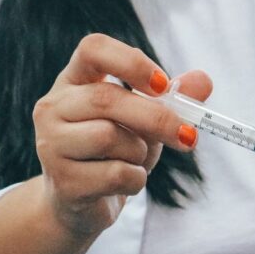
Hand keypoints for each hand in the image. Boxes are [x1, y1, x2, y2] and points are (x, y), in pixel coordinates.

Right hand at [32, 33, 212, 236]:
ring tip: (135, 160)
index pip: (93, 49)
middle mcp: (54, 107)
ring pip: (108, 137)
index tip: (163, 85)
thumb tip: (203, 80)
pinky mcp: (62, 181)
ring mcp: (51, 144)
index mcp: (74, 81)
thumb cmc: (114, 153)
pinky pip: (115, 174)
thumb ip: (173, 100)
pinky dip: (136, 179)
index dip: (131, 62)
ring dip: (140, 152)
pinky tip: (127, 181)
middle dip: (157, 117)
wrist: (81, 204)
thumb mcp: (146, 121)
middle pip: (107, 98)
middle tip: (188, 136)